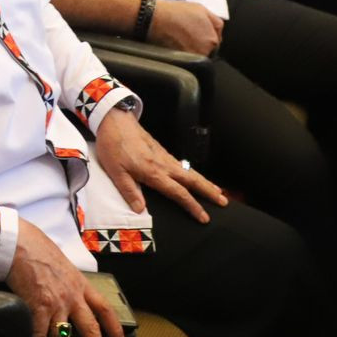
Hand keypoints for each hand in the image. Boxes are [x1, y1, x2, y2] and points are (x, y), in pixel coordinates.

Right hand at [6, 219, 125, 336]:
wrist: (20, 241)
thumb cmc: (36, 248)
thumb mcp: (61, 263)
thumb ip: (66, 281)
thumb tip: (62, 292)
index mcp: (80, 285)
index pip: (104, 309)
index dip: (114, 329)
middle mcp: (72, 296)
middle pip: (90, 332)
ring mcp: (55, 303)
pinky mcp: (36, 306)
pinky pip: (35, 336)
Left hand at [95, 107, 226, 220]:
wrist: (114, 119)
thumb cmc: (113, 145)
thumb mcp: (115, 171)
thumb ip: (129, 191)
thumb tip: (140, 210)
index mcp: (153, 172)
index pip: (179, 193)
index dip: (193, 206)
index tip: (204, 217)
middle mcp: (163, 164)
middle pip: (192, 180)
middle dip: (209, 191)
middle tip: (224, 202)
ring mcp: (163, 156)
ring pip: (189, 171)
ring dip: (204, 182)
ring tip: (217, 191)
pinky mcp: (160, 150)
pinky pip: (182, 165)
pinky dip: (193, 173)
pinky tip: (194, 177)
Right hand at [147, 0, 222, 55]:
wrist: (156, 19)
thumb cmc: (178, 12)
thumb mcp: (203, 10)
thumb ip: (216, 22)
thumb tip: (219, 33)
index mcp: (212, 41)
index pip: (215, 44)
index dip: (207, 36)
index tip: (197, 31)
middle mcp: (204, 52)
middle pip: (206, 51)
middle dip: (200, 43)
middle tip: (189, 33)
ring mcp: (191, 58)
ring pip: (196, 54)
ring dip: (192, 48)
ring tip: (181, 37)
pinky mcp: (179, 60)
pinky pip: (186, 58)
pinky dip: (182, 51)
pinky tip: (176, 42)